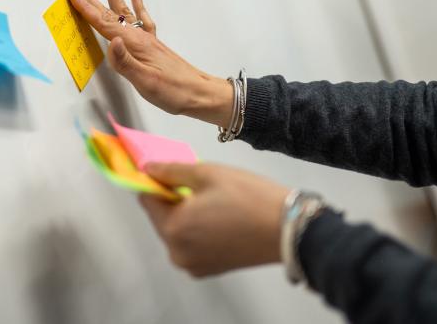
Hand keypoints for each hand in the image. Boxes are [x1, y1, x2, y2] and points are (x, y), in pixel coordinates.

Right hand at [67, 0, 233, 126]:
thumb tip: (110, 41)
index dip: (84, 7)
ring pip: (124, 9)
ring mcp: (147, 38)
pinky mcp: (154, 44)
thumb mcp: (145, 81)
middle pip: (109, 12)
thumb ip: (125, 62)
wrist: (200, 93)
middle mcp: (139, 36)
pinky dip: (137, 4)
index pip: (103, 22)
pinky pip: (142, 18)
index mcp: (134, 44)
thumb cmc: (173, 91)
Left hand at [139, 162, 288, 277]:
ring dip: (185, 214)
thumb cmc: (251, 199)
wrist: (289, 229)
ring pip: (177, 231)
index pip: (147, 200)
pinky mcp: (209, 269)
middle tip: (196, 183)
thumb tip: (149, 169)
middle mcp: (178, 252)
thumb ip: (172, 171)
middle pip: (161, 217)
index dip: (155, 182)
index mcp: (173, 229)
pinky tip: (218, 215)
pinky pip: (192, 244)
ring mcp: (193, 264)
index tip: (166, 172)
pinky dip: (198, 229)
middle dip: (172, 199)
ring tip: (212, 199)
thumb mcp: (207, 173)